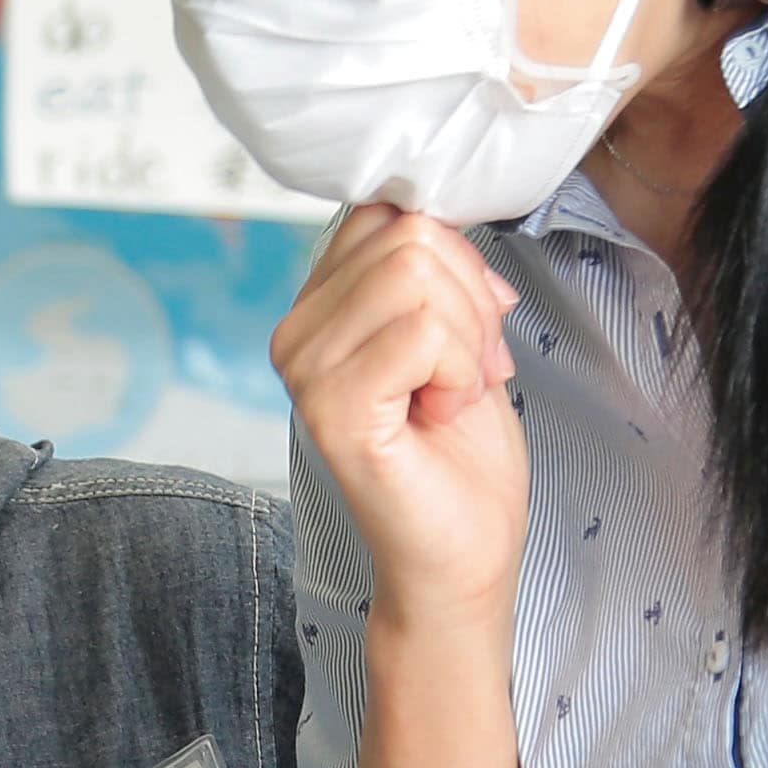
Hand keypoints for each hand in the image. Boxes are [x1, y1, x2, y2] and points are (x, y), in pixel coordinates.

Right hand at [269, 201, 530, 637]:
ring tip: (452, 395)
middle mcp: (296, 333)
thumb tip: (438, 211)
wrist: (461, 557)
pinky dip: (459, 371)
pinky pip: (422, 331)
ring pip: (418, 275)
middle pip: (409, 237)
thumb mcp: (456, 334)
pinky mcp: (332, 407)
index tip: (468, 330)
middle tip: (466, 373)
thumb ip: (433, 270)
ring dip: (468, 338)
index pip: (387, 215)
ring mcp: (306, 370)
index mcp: (318, 308)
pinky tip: (440, 414)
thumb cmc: (460, 458)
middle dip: (470, 301)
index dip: (453, 261)